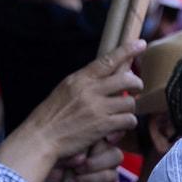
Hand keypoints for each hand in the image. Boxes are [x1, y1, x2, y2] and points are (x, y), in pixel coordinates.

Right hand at [24, 41, 144, 160]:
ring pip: (130, 102)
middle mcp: (90, 90)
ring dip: (129, 109)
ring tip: (121, 113)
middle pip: (127, 79)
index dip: (126, 50)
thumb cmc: (52, 116)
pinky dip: (127, 124)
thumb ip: (84, 82)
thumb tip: (103, 74)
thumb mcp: (65, 89)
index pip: (107, 60)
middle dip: (136, 84)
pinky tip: (119, 127)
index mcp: (80, 79)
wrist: (41, 137)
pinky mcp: (103, 126)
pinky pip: (128, 120)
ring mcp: (97, 108)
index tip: (140, 43)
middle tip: (135, 89)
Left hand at [58, 140, 123, 181]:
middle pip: (116, 156)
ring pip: (110, 176)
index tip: (99, 142)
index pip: (110, 137)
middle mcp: (107, 162)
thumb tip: (81, 158)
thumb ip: (66, 156)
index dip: (112, 134)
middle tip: (76, 170)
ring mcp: (111, 179)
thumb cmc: (53, 176)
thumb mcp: (54, 163)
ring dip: (87, 181)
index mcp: (96, 147)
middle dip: (94, 164)